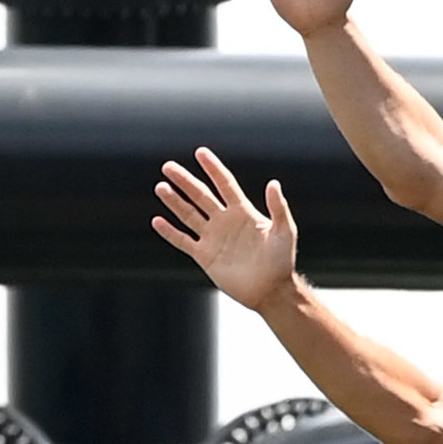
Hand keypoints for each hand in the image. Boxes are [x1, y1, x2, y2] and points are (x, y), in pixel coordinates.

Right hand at [152, 146, 299, 313]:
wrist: (271, 290)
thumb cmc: (282, 260)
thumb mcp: (284, 231)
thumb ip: (278, 207)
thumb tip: (273, 183)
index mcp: (243, 211)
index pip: (224, 184)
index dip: (213, 168)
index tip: (200, 152)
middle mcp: (225, 221)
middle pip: (200, 196)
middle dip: (185, 181)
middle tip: (168, 166)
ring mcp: (213, 238)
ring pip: (189, 215)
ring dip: (174, 202)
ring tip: (160, 187)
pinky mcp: (205, 256)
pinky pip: (183, 241)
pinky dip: (170, 232)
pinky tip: (157, 220)